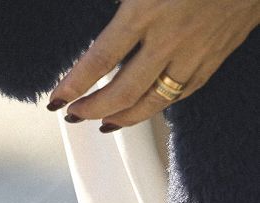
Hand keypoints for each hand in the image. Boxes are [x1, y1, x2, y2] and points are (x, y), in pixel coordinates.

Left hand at [46, 0, 259, 130]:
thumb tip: (100, 17)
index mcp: (146, 9)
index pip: (99, 60)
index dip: (73, 85)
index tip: (55, 100)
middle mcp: (169, 38)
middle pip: (122, 93)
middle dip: (91, 109)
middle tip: (73, 115)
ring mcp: (195, 52)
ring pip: (152, 103)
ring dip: (122, 119)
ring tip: (102, 123)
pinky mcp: (215, 57)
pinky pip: (182, 93)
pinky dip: (158, 106)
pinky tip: (143, 109)